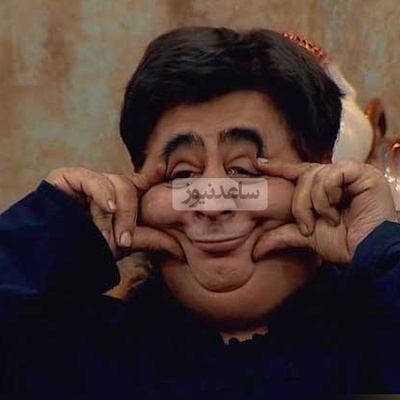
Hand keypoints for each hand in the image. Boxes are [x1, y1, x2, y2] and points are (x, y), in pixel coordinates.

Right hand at [45, 167, 182, 260]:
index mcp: (118, 198)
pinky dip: (103, 195)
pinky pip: (93, 179)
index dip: (152, 175)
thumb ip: (150, 237)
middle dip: (131, 214)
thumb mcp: (124, 244)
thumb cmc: (88, 252)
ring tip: (107, 239)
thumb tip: (179, 246)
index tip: (162, 171)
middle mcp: (104, 186)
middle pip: (130, 185)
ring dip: (115, 214)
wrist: (52, 260)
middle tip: (123, 242)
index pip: (139, 181)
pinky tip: (108, 209)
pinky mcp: (66, 177)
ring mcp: (86, 180)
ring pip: (115, 183)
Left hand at [253, 159, 397, 263]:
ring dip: (316, 203)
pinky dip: (329, 193)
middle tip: (308, 226)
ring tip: (330, 220)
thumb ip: (281, 235)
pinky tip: (338, 207)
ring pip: (316, 176)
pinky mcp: (363, 173)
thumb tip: (254, 250)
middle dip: (300, 204)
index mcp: (324, 188)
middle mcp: (337, 178)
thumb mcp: (305, 237)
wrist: (367, 253)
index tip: (259, 163)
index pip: (298, 172)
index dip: (279, 167)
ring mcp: (351, 173)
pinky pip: (334, 174)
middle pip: (303, 176)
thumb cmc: (342, 244)